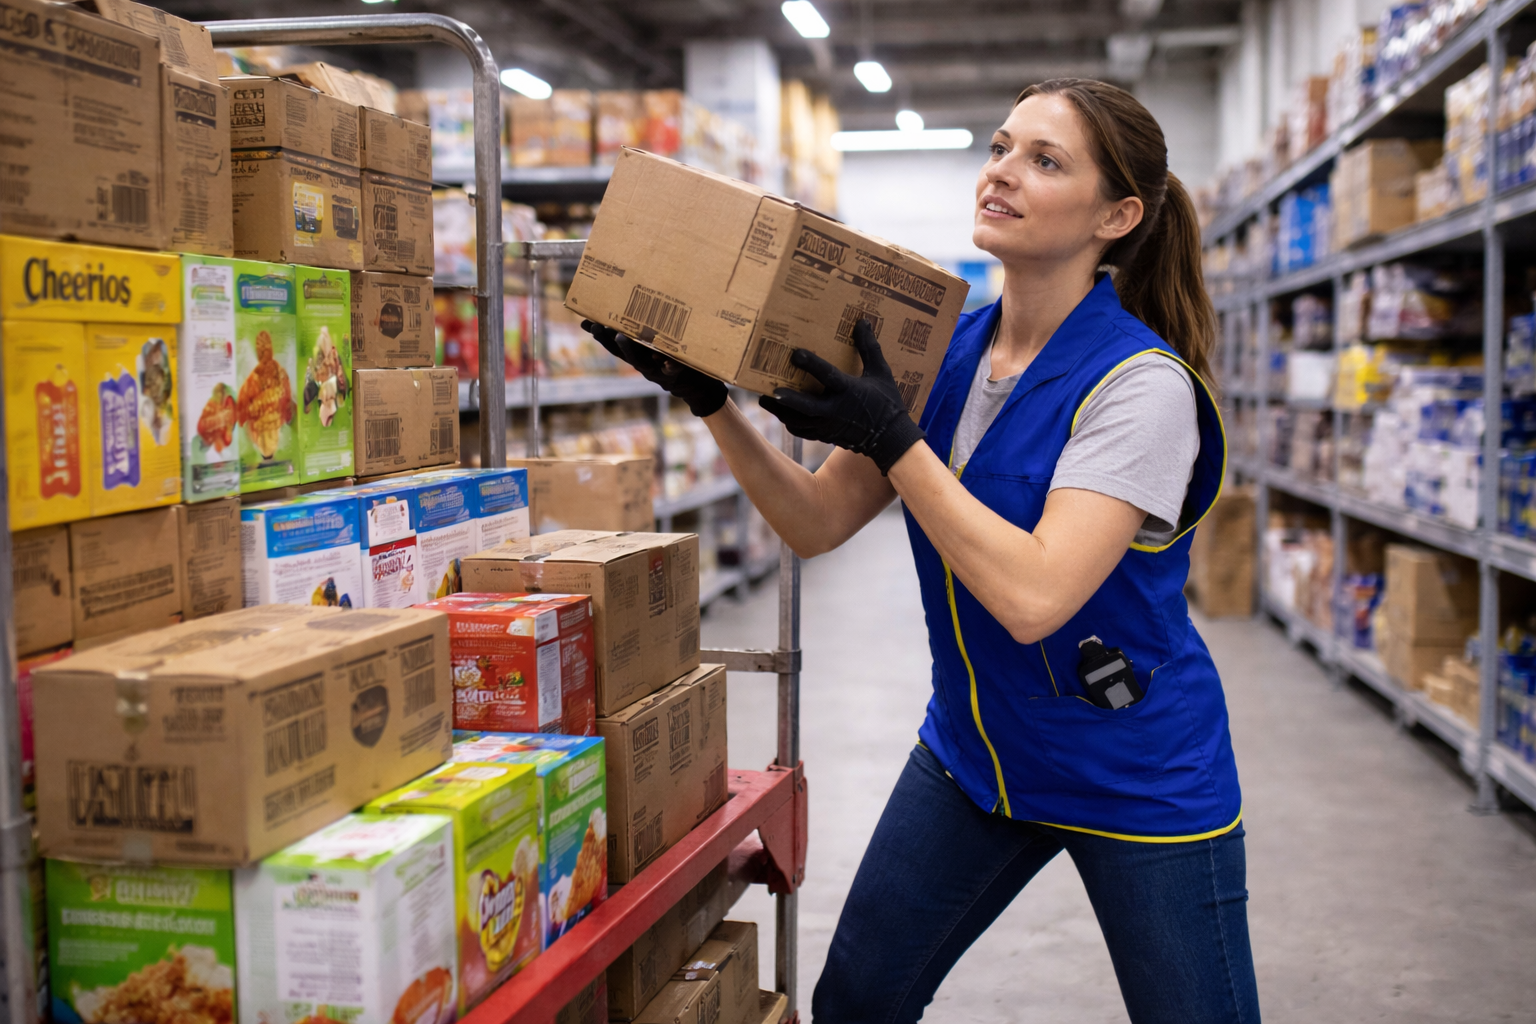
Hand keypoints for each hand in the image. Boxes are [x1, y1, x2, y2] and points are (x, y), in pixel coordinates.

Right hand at [581, 320, 727, 416]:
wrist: (696, 387)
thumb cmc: (674, 361)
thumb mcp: (659, 348)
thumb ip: (646, 335)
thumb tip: (634, 312)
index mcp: (639, 355)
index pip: (614, 345)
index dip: (600, 335)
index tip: (585, 322)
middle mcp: (644, 364)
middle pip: (622, 353)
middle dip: (608, 340)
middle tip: (598, 326)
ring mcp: (657, 371)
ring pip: (640, 361)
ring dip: (630, 349)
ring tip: (621, 336)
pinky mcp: (675, 375)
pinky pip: (671, 370)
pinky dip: (668, 366)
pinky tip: (666, 361)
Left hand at [758, 320, 925, 474]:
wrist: (890, 439)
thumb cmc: (886, 403)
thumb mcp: (881, 373)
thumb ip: (869, 348)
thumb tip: (863, 321)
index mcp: (849, 391)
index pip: (828, 375)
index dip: (812, 364)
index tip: (795, 354)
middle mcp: (836, 410)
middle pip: (806, 406)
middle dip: (787, 399)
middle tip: (770, 389)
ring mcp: (829, 426)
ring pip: (799, 421)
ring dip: (780, 412)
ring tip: (764, 400)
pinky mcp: (826, 436)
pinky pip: (803, 431)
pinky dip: (790, 423)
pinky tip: (781, 414)